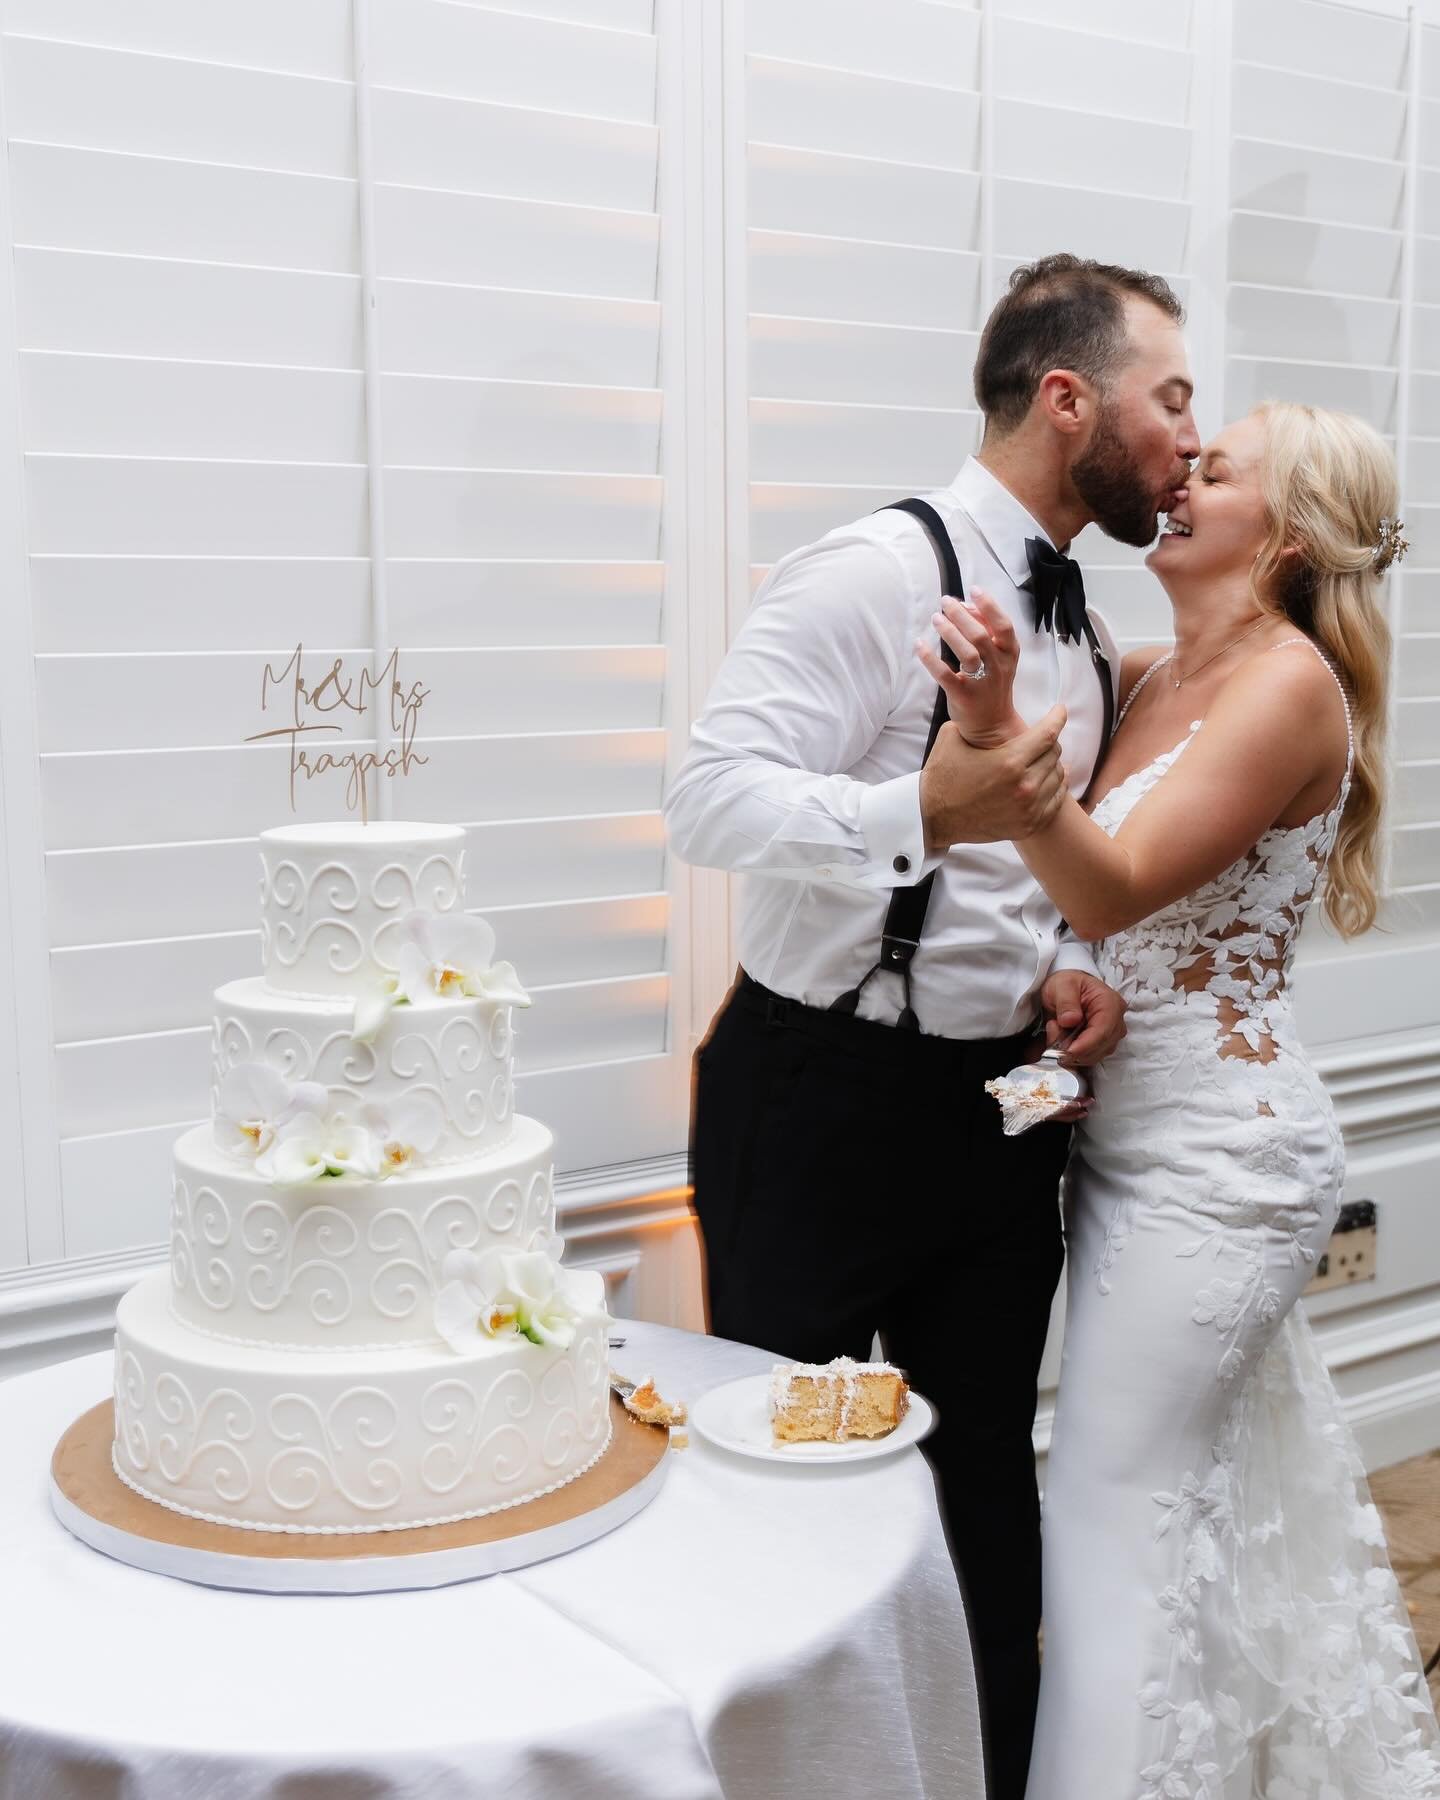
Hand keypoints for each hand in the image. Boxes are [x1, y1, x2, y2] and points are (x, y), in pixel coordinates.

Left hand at [915, 588, 1023, 747]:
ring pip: (967, 653)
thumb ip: (987, 631)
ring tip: (936, 618)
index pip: (1004, 625)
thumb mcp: (999, 658)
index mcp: (1009, 654)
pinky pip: (945, 675)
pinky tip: (919, 645)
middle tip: (945, 602)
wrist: (992, 724)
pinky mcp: (963, 696)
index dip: (989, 606)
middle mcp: (998, 666)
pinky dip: (931, 659)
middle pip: (981, 635)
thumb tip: (967, 606)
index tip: (973, 590)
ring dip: (949, 632)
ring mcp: (981, 682)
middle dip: (961, 615)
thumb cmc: (992, 684)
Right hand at [920, 705, 1067, 848]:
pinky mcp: (1028, 825)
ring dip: (1052, 764)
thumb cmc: (941, 777)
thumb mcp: (952, 737)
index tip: (1060, 710)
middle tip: (1041, 737)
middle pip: (1054, 754)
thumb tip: (984, 709)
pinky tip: (1050, 780)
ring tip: (1042, 758)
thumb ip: (976, 723)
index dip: (1057, 717)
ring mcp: (1028, 808)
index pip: (1048, 734)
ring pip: (1058, 776)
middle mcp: (1023, 785)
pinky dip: (1056, 787)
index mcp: (1009, 761)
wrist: (932, 817)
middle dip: (1050, 741)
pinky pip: (1056, 801)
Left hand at [1038, 970, 1125, 1067]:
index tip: (1066, 1052)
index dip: (1085, 1045)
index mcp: (1111, 1003)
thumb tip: (1070, 1020)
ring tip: (1056, 1029)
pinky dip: (1074, 1054)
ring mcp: (1111, 1035)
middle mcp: (1116, 1021)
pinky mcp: (1102, 1044)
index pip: (1103, 1031)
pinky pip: (1089, 1057)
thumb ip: (1066, 1002)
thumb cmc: (1067, 985)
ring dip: (1072, 1051)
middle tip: (1053, 1032)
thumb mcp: (1061, 985)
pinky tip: (1063, 1039)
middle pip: (1100, 1047)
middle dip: (1075, 1048)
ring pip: (1094, 1055)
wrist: (1067, 989)